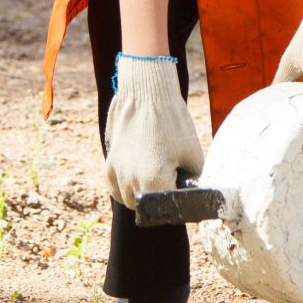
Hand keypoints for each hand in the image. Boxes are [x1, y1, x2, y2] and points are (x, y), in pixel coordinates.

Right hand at [104, 54, 203, 210]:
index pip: (168, 208)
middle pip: (146, 209)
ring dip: (142, 196)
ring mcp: (117, 173)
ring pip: (129, 201)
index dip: (178, 205)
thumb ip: (194, 179)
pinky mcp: (109, 165)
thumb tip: (194, 192)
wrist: (147, 94)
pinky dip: (127, 189)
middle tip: (171, 184)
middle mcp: (132, 181)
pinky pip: (116, 189)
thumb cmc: (172, 121)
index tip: (183, 195)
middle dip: (160, 201)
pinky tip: (139, 177)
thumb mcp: (193, 153)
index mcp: (154, 181)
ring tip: (155, 177)